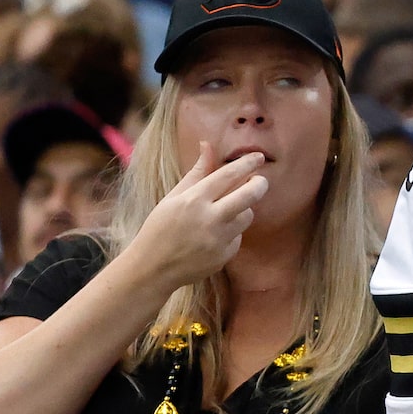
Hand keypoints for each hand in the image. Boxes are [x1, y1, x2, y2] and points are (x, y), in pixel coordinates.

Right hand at [130, 145, 269, 291]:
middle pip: (249, 195)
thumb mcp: (173, 197)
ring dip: (242, 209)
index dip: (247, 164)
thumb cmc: (160, 228)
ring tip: (226, 210)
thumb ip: (196, 173)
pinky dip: (231, 232)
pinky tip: (212, 235)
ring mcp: (219, 239)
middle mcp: (209, 219)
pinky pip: (238, 236)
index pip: (228, 175)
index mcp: (193, 200)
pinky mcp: (225, 256)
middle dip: (259, 183)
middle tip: (260, 179)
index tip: (258, 157)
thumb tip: (208, 145)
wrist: (152, 268)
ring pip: (248, 216)